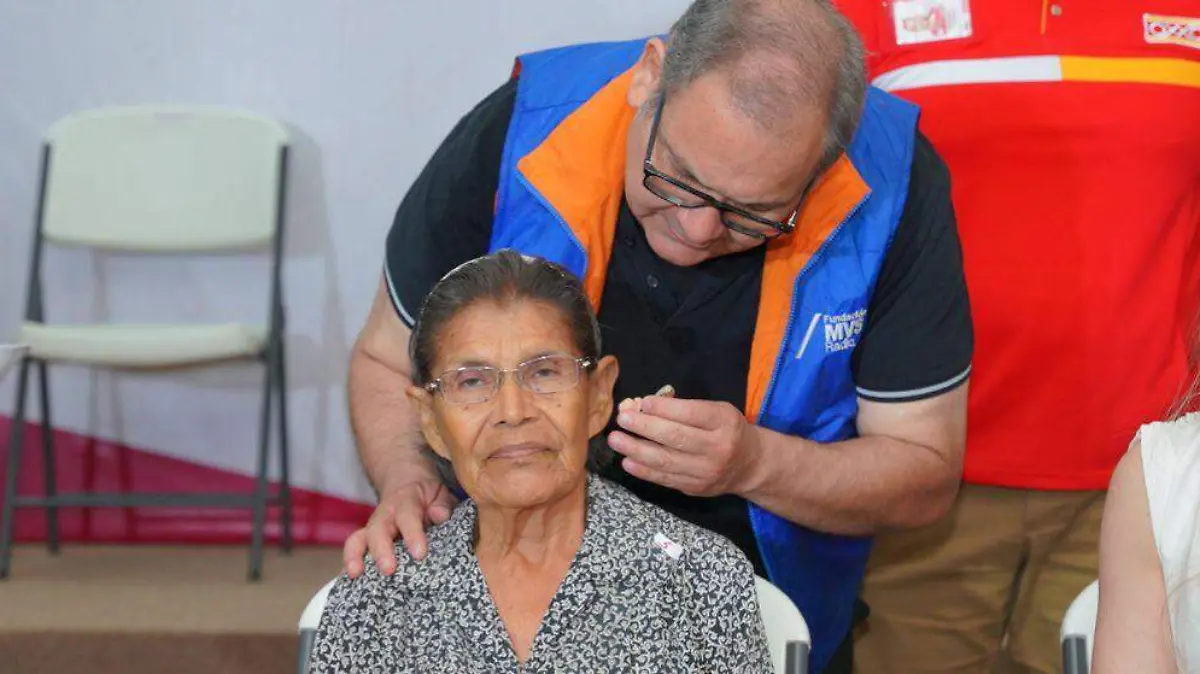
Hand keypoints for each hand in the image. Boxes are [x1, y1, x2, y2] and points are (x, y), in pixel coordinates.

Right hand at [342, 479, 457, 577]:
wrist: (405, 485)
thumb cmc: (426, 495)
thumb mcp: (439, 493)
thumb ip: (441, 504)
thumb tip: (440, 516)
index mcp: (405, 501)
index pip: (407, 516)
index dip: (412, 535)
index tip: (419, 554)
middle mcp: (385, 514)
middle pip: (378, 530)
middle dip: (381, 551)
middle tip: (388, 570)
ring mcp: (372, 527)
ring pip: (358, 539)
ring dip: (355, 556)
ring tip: (355, 574)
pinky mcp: (365, 539)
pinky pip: (353, 549)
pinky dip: (350, 563)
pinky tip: (352, 580)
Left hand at [607, 395, 764, 496]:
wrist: (749, 465)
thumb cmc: (727, 430)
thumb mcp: (718, 411)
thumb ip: (687, 408)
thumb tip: (646, 406)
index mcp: (724, 422)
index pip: (691, 414)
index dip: (664, 409)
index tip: (643, 402)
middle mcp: (716, 447)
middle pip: (675, 437)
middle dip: (644, 427)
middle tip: (622, 419)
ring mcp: (705, 471)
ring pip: (666, 460)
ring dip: (636, 449)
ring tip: (616, 440)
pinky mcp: (694, 488)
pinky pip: (665, 478)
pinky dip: (644, 470)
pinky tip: (627, 461)